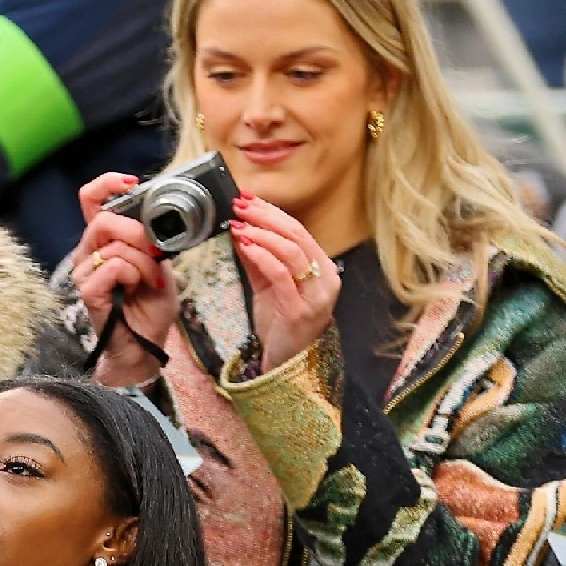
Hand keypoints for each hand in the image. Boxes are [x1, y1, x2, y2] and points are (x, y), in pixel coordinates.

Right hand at [73, 173, 179, 386]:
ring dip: (143, 262)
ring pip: (114, 246)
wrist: (145, 344)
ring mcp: (84, 272)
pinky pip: (114, 266)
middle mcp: (87, 252)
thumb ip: (153, 239)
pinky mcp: (87, 290)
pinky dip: (134, 275)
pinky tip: (136, 290)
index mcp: (103, 240)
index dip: (107, 183)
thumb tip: (158, 220)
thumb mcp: (160, 263)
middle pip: (103, 219)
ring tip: (152, 281)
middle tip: (156, 252)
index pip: (91, 199)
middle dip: (137, 232)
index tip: (132, 183)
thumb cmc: (150, 306)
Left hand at [226, 194, 340, 370]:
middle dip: (265, 216)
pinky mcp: (299, 310)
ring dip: (261, 233)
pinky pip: (281, 275)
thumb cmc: (281, 326)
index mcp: (322, 269)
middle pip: (296, 235)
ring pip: (291, 251)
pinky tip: (245, 245)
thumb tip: (240, 229)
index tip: (248, 199)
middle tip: (240, 205)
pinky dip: (262, 256)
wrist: (286, 365)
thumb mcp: (268, 287)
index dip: (272, 212)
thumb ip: (257, 260)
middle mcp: (325, 279)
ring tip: (239, 224)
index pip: (299, 230)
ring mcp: (315, 295)